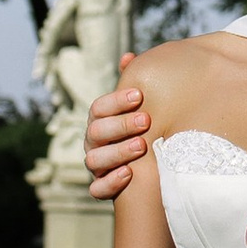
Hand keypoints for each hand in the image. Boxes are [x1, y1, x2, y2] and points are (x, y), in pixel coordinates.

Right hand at [86, 80, 147, 202]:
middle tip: (146, 120)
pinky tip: (129, 174)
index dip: (115, 101)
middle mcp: (94, 142)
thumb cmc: (144, 127)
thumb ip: (134, 82)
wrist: (152, 163)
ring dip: (117, 152)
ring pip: (94, 160)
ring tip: (141, 146)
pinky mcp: (102, 187)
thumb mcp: (140, 106)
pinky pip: (97, 189)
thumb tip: (128, 58)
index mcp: (100, 120)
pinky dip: (110, 183)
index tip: (139, 96)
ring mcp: (96, 166)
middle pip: (96, 132)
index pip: (98, 109)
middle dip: (120, 125)